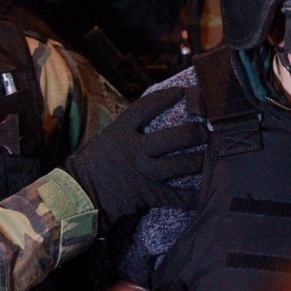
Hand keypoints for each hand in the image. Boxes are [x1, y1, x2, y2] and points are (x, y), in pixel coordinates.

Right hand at [63, 86, 206, 233]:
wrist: (76, 198)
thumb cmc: (91, 167)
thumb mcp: (105, 140)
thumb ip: (128, 131)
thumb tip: (152, 118)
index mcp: (121, 132)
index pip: (146, 107)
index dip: (166, 97)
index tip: (183, 92)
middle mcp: (134, 150)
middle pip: (174, 137)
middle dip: (196, 133)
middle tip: (208, 132)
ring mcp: (142, 173)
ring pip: (181, 165)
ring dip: (201, 162)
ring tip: (214, 157)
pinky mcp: (147, 194)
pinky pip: (176, 196)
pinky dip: (193, 197)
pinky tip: (206, 194)